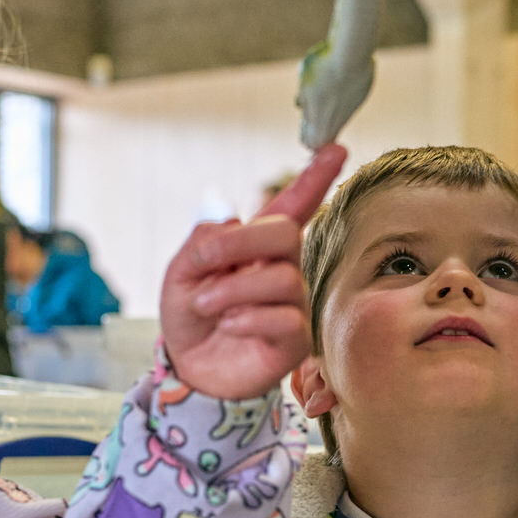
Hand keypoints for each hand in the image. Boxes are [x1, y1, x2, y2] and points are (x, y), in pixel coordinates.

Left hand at [160, 143, 346, 398]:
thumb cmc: (191, 318)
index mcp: (257, 247)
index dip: (314, 177)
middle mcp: (282, 270)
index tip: (336, 147)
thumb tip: (228, 218)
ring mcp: (293, 304)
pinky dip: (245, 320)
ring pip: (281, 279)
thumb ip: (202, 243)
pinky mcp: (295, 340)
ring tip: (205, 306)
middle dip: (240, 243)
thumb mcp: (181, 274)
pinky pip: (282, 318)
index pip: (292, 206)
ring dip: (231, 290)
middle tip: (203, 262)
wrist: (190, 370)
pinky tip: (228, 328)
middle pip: (285, 234)